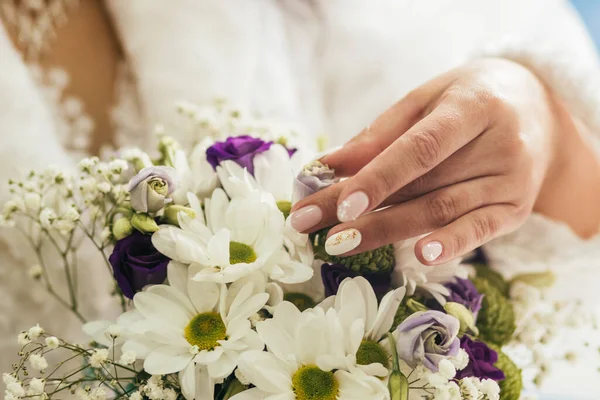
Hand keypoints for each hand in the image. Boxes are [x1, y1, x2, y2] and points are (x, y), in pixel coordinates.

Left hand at [291, 58, 576, 264]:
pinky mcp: (516, 209)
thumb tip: (327, 166)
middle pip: (421, 186)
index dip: (378, 178)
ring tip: (339, 245)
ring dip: (387, 232)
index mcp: (474, 107)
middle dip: (361, 212)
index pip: (420, 148)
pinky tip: (420, 256)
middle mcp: (500, 145)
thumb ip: (379, 134)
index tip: (337, 205)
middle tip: (310, 227)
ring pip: (442, 212)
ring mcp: (511, 182)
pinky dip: (449, 245)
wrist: (538, 109)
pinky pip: (479, 231)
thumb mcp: (427, 99)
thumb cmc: (469, 99)